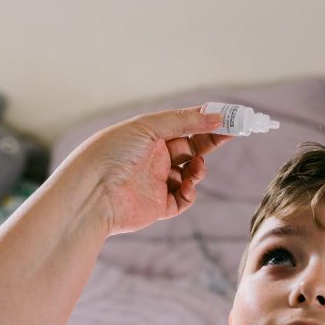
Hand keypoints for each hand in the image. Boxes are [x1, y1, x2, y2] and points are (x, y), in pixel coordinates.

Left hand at [61, 107, 233, 235]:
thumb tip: (217, 118)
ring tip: (196, 168)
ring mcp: (155, 182)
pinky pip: (182, 199)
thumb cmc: (112, 153)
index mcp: (148, 136)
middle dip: (210, 142)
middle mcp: (152, 158)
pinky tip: (186, 186)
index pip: (184, 125)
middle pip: (191, 148)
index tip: (231, 118)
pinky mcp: (157, 206)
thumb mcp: (148, 127)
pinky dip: (190, 192)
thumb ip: (184, 122)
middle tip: (231, 135)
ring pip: (190, 174)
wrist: (92, 192)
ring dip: (198, 169)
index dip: (207, 122)